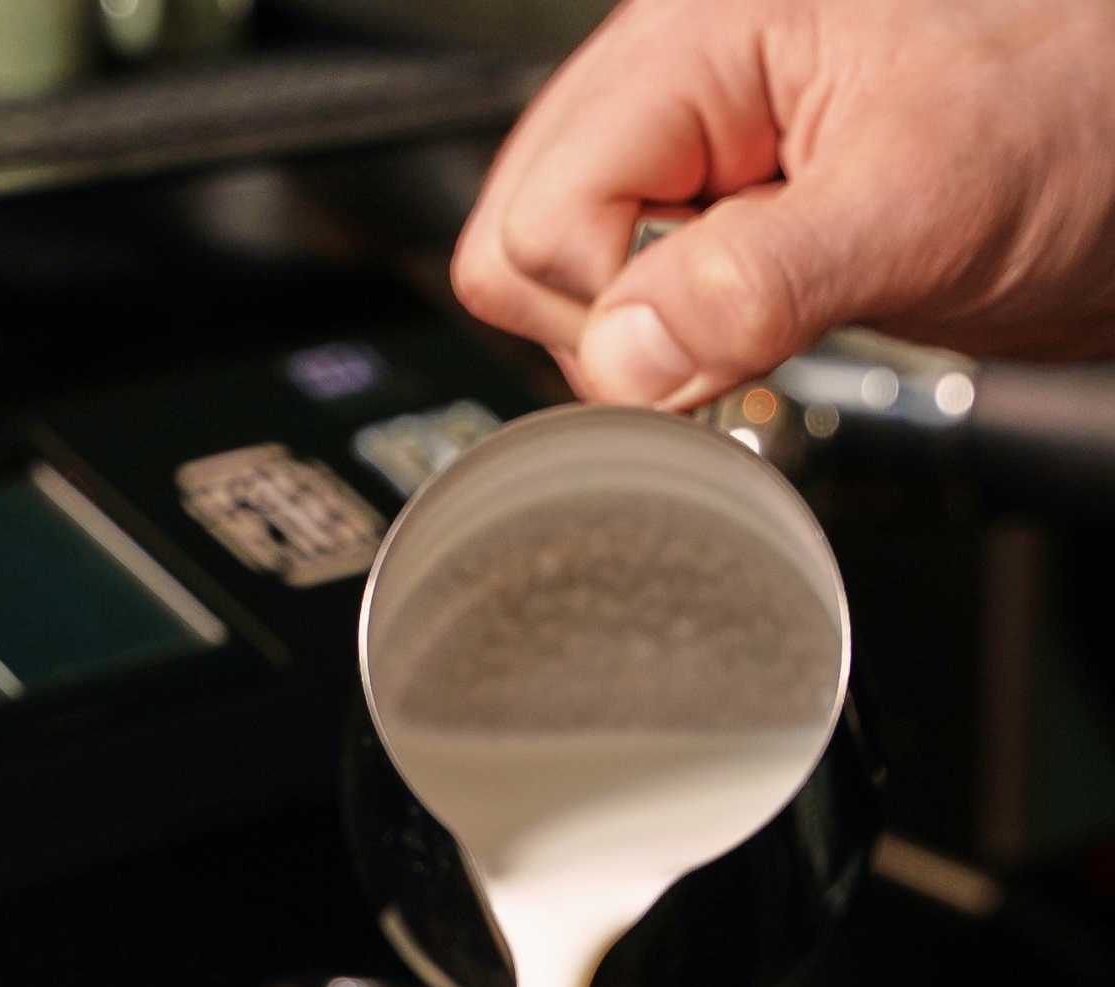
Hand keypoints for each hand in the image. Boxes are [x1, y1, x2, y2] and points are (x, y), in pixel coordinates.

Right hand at [452, 0, 1114, 406]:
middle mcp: (674, 84)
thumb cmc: (1078, 121)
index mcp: (697, 36)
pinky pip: (624, 296)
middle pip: (519, 242)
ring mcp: (689, 151)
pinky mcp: (718, 216)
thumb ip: (757, 281)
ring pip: (558, 278)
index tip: (706, 357)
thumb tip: (623, 358)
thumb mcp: (921, 202)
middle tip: (721, 346)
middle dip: (604, 330)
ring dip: (637, 345)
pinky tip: (748, 337)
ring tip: (751, 332)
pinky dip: (669, 348)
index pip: (541, 216)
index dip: (609, 314)